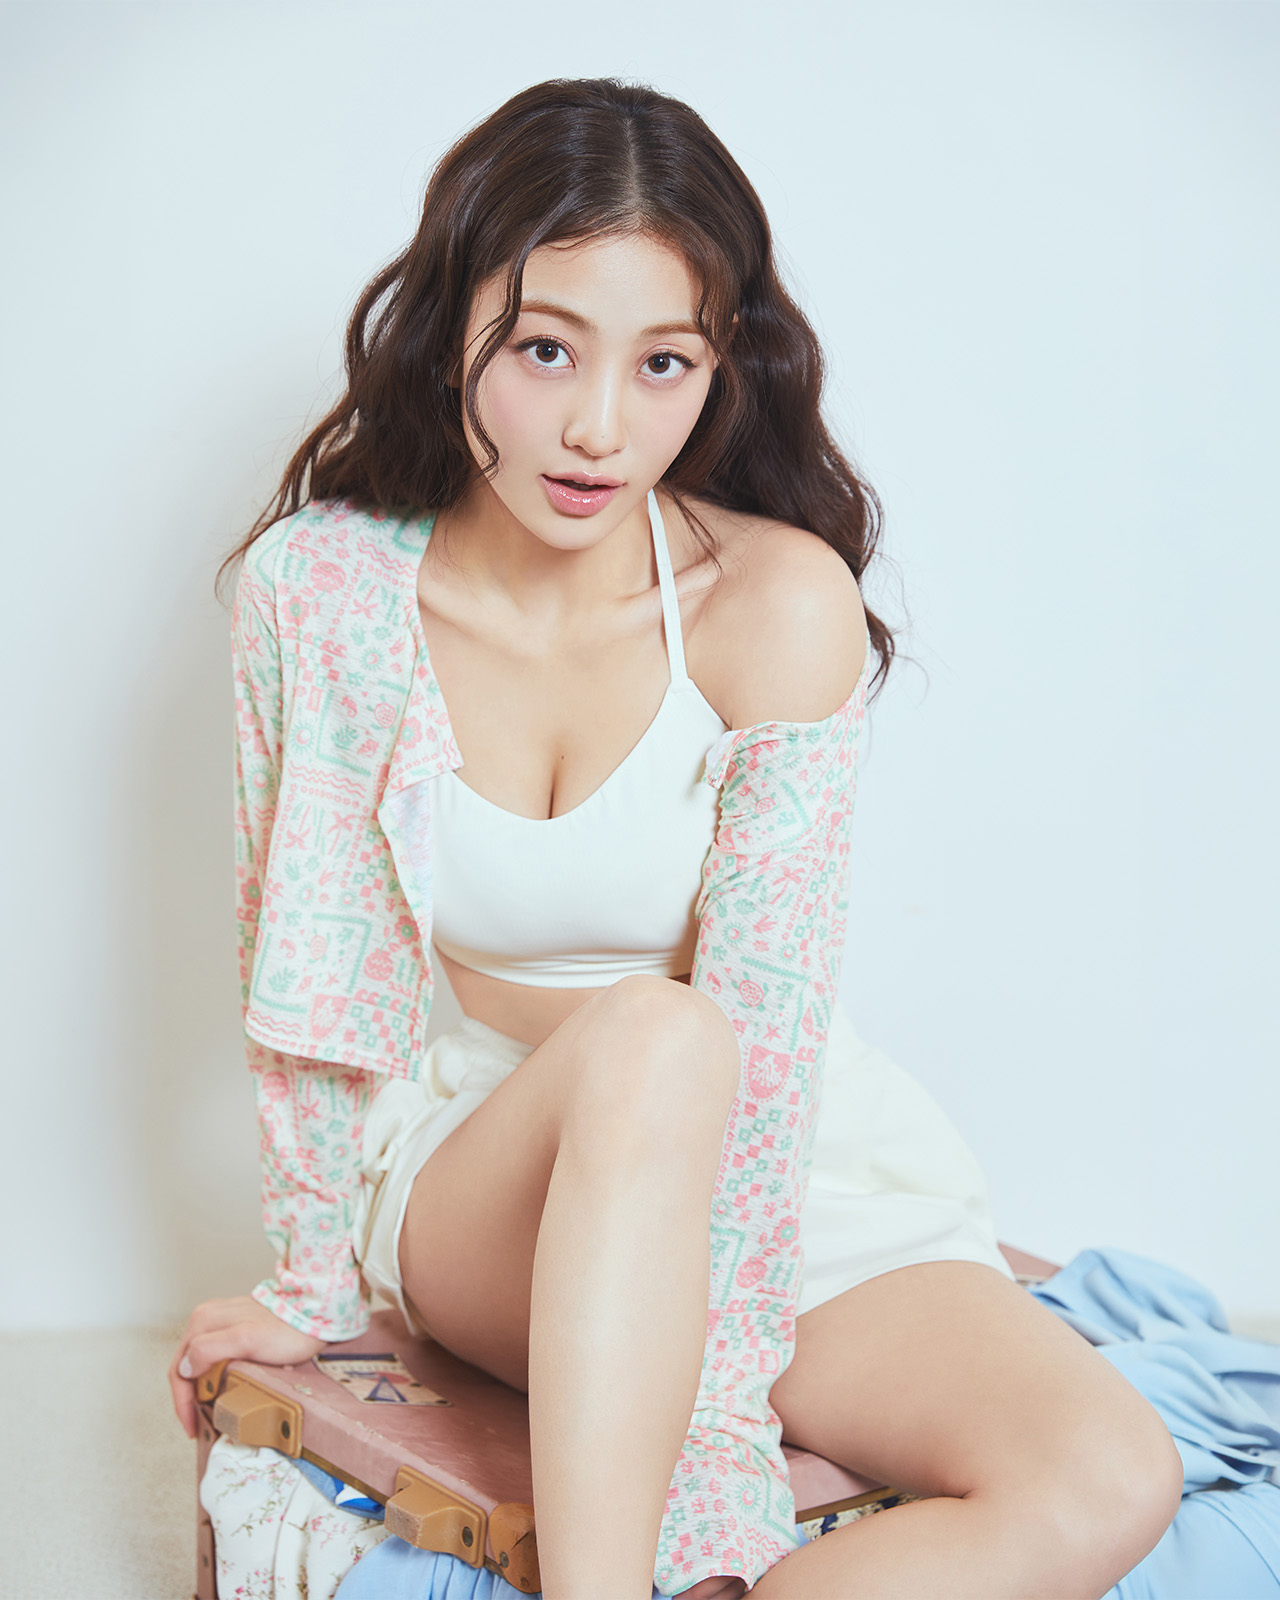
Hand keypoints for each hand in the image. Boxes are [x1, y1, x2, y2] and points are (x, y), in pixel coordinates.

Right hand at [169, 1294, 325, 1439]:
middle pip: (187, 1368)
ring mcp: (221, 1325)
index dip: (182, 1402)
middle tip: (200, 1424)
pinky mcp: (235, 1331)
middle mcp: (207, 1321)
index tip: (192, 1425)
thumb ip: (211, 1349)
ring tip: (211, 1412)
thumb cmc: (286, 1329)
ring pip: (200, 1365)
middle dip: (190, 1399)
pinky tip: (227, 1391)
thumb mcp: (246, 1339)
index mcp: (203, 1322)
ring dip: (202, 1390)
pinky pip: (216, 1359)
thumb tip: (186, 1368)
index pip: (179, 1369)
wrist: (315, 1315)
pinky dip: (216, 1379)